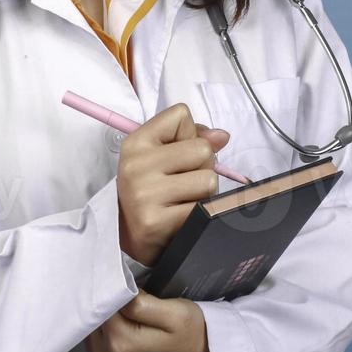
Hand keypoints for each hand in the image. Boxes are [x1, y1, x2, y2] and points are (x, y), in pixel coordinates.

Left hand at [86, 291, 213, 351]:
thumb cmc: (192, 333)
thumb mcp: (174, 312)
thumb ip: (139, 303)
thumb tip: (115, 290)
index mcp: (119, 342)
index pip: (99, 303)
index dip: (111, 287)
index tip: (124, 279)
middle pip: (91, 318)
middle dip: (105, 302)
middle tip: (126, 291)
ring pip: (90, 329)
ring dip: (104, 316)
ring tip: (126, 307)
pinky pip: (94, 342)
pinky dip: (104, 330)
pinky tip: (122, 322)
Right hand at [117, 103, 229, 266]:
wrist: (128, 237)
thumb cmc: (150, 189)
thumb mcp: (160, 156)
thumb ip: (192, 137)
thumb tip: (222, 136)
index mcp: (135, 143)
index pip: (180, 115)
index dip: (189, 134)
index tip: (174, 154)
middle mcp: (136, 166)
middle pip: (202, 149)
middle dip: (202, 167)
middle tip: (182, 183)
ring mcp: (144, 195)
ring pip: (208, 180)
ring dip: (204, 193)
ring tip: (182, 200)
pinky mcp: (156, 223)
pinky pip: (204, 209)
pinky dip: (200, 214)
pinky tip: (181, 217)